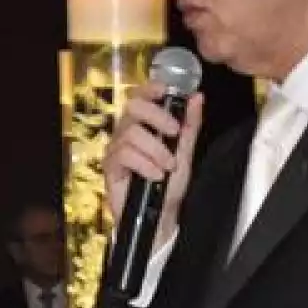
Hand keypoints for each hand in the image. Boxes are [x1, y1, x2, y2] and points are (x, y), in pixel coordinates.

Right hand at [104, 86, 203, 238]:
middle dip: (157, 117)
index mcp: (144, 125)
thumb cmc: (169, 186)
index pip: (140, 97)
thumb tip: (197, 97)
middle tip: (174, 133)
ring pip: (132, 133)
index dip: (150, 89)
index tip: (165, 90)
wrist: (161, 218)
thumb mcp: (185, 153)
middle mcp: (126, 133)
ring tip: (168, 166)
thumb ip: (189, 126)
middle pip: (133, 107)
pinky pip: (124, 154)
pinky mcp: (110, 167)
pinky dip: (145, 163)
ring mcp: (116, 149)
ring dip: (156, 149)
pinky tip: (155, 175)